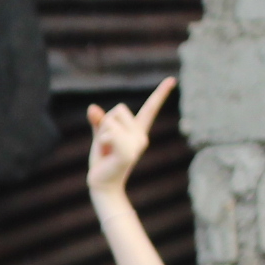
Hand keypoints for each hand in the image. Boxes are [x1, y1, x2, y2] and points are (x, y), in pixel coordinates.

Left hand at [84, 76, 175, 197]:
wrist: (103, 184)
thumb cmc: (104, 161)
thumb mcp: (101, 136)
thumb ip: (99, 121)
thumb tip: (92, 107)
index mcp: (137, 130)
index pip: (150, 108)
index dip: (161, 93)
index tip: (172, 79)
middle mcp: (141, 136)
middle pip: (119, 108)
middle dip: (106, 122)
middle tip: (107, 144)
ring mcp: (137, 144)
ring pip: (111, 120)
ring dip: (102, 133)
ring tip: (107, 150)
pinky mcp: (128, 152)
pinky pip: (109, 134)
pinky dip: (102, 141)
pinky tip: (107, 154)